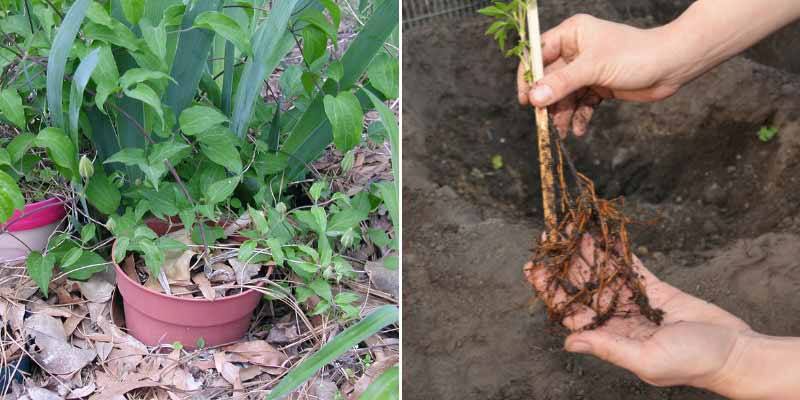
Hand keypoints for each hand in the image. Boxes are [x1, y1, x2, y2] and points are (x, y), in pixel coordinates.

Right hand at [517, 14, 684, 136]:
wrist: (672, 66)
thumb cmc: (635, 55)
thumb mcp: (593, 68)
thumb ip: (562, 83)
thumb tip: (534, 98)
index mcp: (572, 34)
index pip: (538, 53)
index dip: (529, 76)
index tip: (525, 99)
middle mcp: (576, 50)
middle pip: (550, 79)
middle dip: (547, 101)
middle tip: (543, 122)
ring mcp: (588, 70)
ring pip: (565, 95)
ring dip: (562, 113)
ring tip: (562, 132)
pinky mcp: (599, 86)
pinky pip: (581, 103)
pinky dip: (579, 117)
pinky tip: (579, 129)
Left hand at [524, 233, 751, 388]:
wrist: (735, 352)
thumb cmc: (693, 363)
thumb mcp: (646, 360)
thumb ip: (607, 348)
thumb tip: (568, 342)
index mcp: (610, 337)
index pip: (570, 311)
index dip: (550, 289)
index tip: (532, 267)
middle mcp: (617, 318)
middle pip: (582, 287)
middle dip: (563, 263)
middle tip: (546, 237)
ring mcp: (635, 302)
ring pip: (603, 273)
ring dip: (586, 251)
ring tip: (568, 228)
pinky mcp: (655, 289)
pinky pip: (630, 266)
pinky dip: (616, 250)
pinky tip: (600, 234)